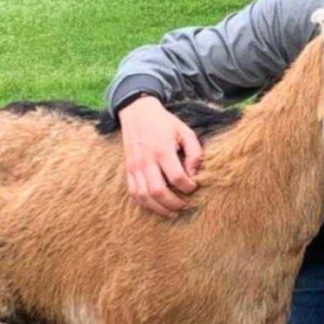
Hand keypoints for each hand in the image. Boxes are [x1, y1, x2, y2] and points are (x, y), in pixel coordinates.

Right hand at [119, 95, 202, 217]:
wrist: (137, 112)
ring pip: (144, 196)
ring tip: (174, 212)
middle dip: (175, 203)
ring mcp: (135, 167)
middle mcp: (146, 160)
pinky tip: (157, 206)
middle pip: (159, 191)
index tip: (194, 187)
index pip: (176, 177)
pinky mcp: (128, 170)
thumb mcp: (185, 131)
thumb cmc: (164, 123)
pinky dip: (145, 204)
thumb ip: (194, 152)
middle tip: (186, 205)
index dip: (188, 187)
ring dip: (160, 208)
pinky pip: (134, 193)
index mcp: (162, 150)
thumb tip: (194, 174)